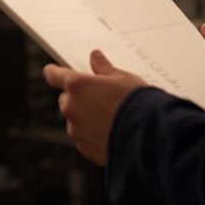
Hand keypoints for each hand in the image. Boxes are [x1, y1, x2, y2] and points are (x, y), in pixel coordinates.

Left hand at [43, 50, 147, 165]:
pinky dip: (93, 135)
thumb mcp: (123, 78)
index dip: (54, 72)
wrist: (150, 135)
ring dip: (86, 118)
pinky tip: (112, 132)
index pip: (54, 75)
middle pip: (66, 99)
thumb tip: (95, 56)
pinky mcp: (84, 148)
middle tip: (101, 98)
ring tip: (111, 118)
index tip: (54, 72)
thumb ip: (104, 68)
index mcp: (77, 85)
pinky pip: (84, 138)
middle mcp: (71, 107)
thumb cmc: (137, 103)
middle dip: (79, 98)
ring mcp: (76, 130)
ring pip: (75, 120)